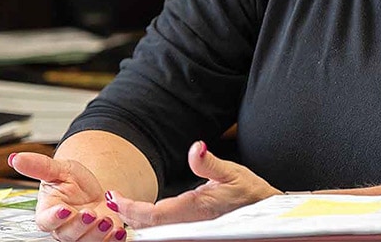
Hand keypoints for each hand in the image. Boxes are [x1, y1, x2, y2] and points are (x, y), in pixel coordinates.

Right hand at [8, 151, 125, 240]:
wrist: (93, 190)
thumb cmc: (72, 182)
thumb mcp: (58, 169)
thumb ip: (38, 166)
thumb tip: (14, 158)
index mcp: (48, 212)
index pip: (46, 220)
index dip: (55, 217)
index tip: (65, 209)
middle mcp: (63, 228)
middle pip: (68, 234)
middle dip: (81, 225)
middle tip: (92, 213)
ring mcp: (81, 236)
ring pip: (86, 241)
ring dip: (98, 233)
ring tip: (107, 219)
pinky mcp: (98, 239)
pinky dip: (112, 239)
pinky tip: (118, 230)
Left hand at [106, 141, 279, 227]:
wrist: (267, 214)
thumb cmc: (249, 193)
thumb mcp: (232, 172)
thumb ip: (209, 163)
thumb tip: (196, 148)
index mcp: (195, 210)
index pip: (151, 216)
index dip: (128, 209)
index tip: (113, 197)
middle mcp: (190, 225)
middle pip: (148, 228)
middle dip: (128, 216)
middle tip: (112, 200)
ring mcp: (192, 231)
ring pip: (156, 232)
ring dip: (137, 221)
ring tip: (122, 206)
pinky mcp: (194, 231)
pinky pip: (166, 232)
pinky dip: (150, 224)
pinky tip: (142, 215)